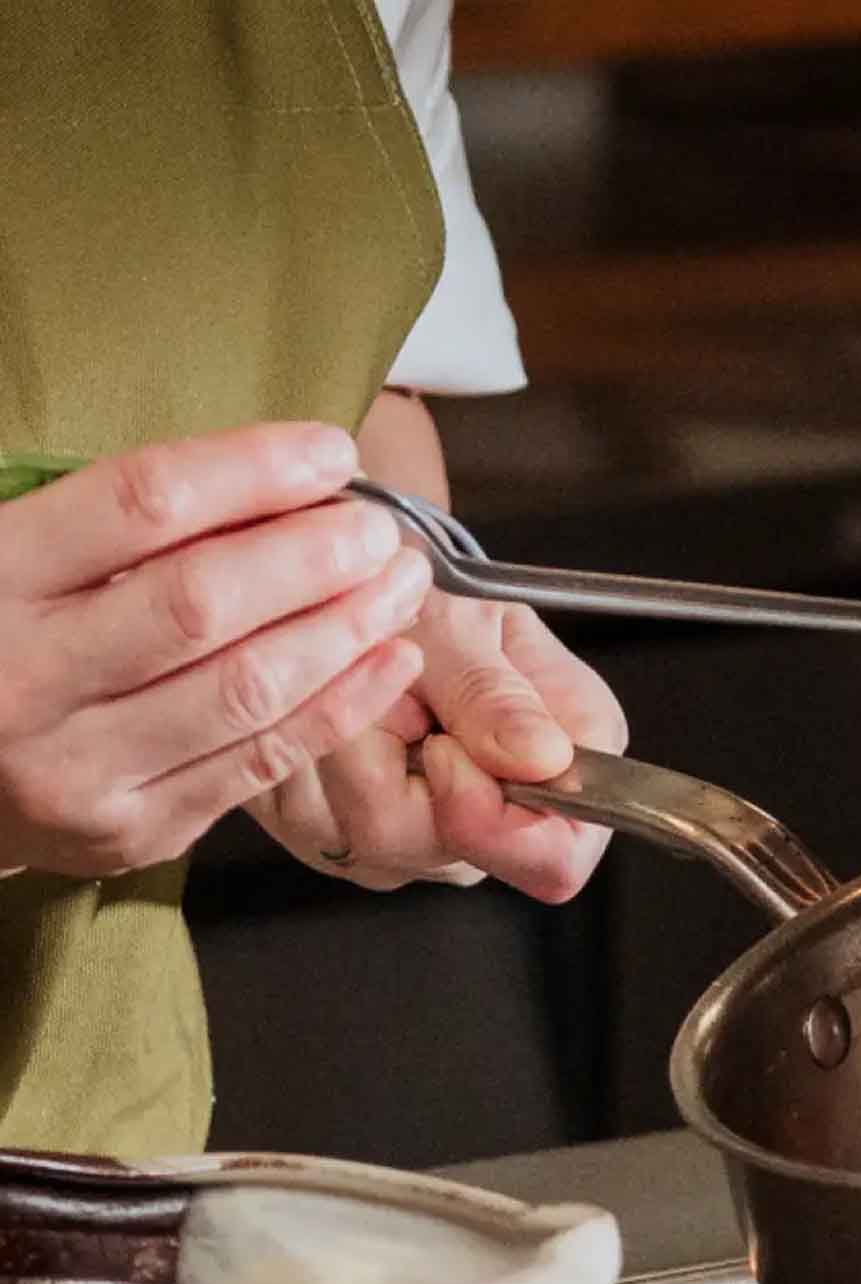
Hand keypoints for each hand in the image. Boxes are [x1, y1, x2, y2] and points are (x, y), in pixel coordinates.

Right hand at [0, 423, 426, 876]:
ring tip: (399, 586)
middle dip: (314, 558)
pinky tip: (390, 660)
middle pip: (203, 603)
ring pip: (246, 690)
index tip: (330, 453)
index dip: (252, 471)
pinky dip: (341, 706)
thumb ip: (120, 527)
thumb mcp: (18, 559)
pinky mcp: (132, 830)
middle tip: (380, 530)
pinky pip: (261, 761)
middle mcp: (25, 676)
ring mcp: (78, 766)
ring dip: (345, 631)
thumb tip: (283, 487)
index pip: (141, 503)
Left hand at [245, 586, 627, 902]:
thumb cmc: (431, 594)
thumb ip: (495, 691)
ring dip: (344, 745)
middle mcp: (501, 821)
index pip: (557, 859)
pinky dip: (307, 752)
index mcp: (566, 771)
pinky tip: (321, 706)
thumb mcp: (467, 621)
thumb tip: (542, 758)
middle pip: (452, 851)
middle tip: (386, 676)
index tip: (443, 747)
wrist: (362, 582)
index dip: (500, 823)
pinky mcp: (349, 841)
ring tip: (350, 680)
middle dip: (400, 759)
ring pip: (373, 837)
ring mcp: (424, 844)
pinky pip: (315, 824)